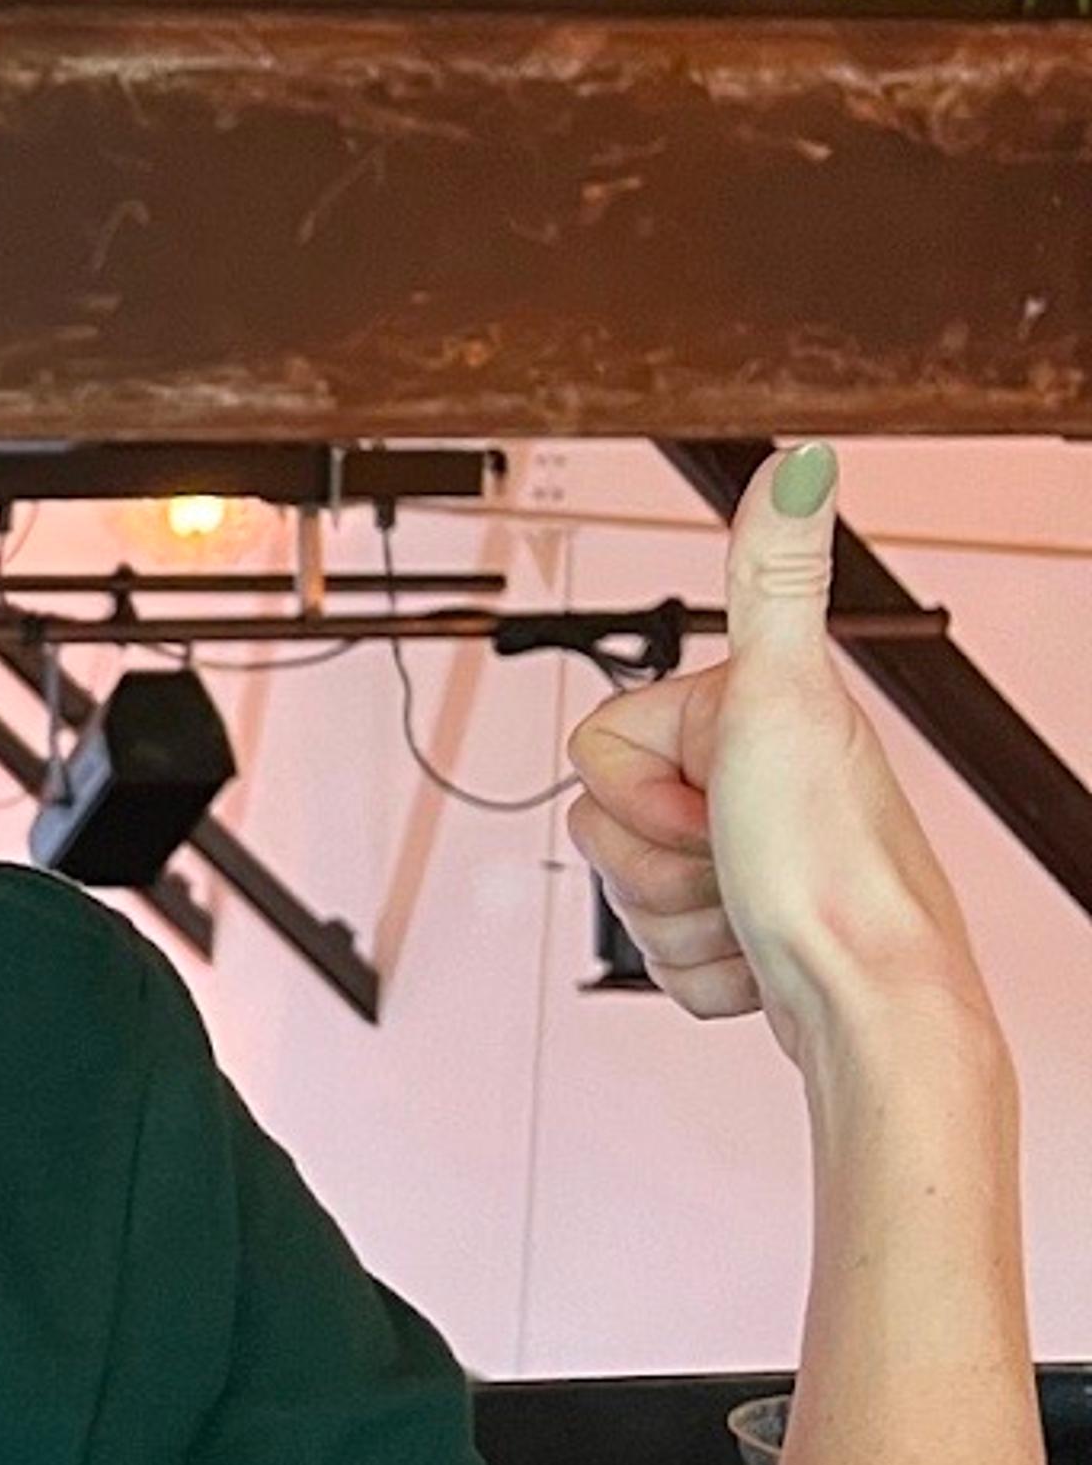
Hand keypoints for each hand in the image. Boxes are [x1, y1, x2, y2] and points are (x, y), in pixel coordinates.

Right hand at [565, 446, 989, 1063]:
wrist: (866, 1005)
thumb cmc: (834, 870)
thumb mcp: (784, 698)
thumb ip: (774, 571)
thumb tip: (802, 459)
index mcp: (746, 714)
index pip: (598, 746)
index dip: (640, 790)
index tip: (717, 794)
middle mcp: (750, 779)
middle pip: (603, 825)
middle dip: (656, 866)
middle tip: (734, 858)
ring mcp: (744, 858)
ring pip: (628, 896)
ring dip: (678, 923)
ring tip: (753, 909)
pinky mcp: (742, 932)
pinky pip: (660, 959)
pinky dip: (699, 972)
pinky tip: (754, 951)